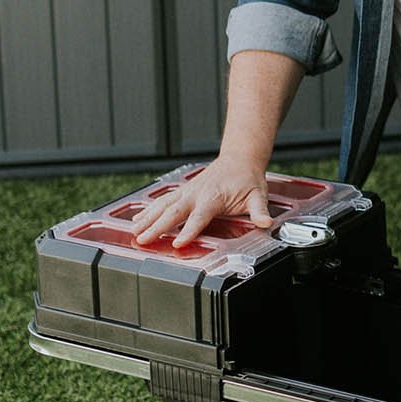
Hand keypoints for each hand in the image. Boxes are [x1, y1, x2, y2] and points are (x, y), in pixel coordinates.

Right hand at [125, 156, 275, 246]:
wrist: (239, 158)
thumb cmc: (248, 179)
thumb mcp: (258, 195)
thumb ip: (259, 211)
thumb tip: (266, 223)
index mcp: (213, 197)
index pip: (199, 217)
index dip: (188, 230)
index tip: (178, 243)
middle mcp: (196, 193)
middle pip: (173, 212)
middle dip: (157, 226)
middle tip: (143, 240)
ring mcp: (187, 191)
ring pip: (163, 205)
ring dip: (148, 218)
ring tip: (134, 232)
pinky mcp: (183, 191)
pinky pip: (162, 201)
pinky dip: (149, 210)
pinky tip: (137, 220)